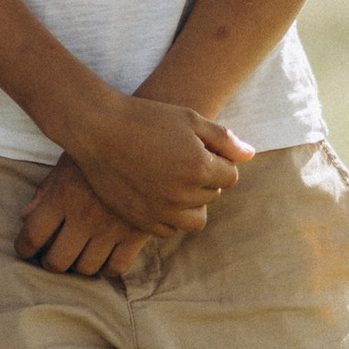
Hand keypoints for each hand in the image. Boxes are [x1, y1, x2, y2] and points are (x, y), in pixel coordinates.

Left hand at [14, 156, 156, 280]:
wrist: (148, 139)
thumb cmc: (101, 147)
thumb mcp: (67, 162)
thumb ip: (45, 191)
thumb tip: (24, 217)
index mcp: (63, 195)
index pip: (32, 235)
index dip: (23, 248)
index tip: (24, 250)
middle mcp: (84, 216)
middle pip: (57, 261)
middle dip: (50, 263)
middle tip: (52, 258)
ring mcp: (112, 228)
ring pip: (87, 268)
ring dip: (78, 267)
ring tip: (78, 258)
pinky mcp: (136, 233)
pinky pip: (117, 266)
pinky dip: (107, 268)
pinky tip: (104, 259)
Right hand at [65, 93, 253, 245]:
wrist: (98, 130)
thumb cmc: (146, 118)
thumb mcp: (189, 119)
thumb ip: (224, 139)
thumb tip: (250, 155)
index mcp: (199, 167)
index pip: (231, 176)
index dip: (220, 161)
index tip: (201, 150)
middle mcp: (182, 194)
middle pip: (214, 195)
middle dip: (205, 179)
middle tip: (182, 160)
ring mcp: (160, 210)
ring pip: (195, 219)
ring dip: (192, 203)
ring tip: (175, 182)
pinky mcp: (141, 220)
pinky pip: (169, 230)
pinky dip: (170, 217)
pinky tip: (159, 195)